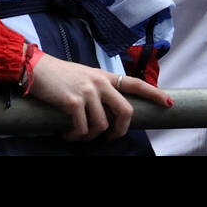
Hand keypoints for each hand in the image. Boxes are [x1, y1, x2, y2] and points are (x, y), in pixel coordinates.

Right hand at [28, 54, 171, 140]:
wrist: (37, 68)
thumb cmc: (60, 75)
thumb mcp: (85, 76)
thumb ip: (99, 88)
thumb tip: (106, 109)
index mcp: (105, 77)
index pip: (136, 84)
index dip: (154, 94)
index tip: (169, 102)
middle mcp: (100, 83)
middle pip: (125, 110)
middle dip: (121, 129)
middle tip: (110, 138)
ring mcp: (88, 92)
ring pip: (101, 125)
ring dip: (90, 137)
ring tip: (79, 136)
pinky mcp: (73, 102)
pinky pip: (82, 128)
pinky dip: (75, 137)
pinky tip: (67, 135)